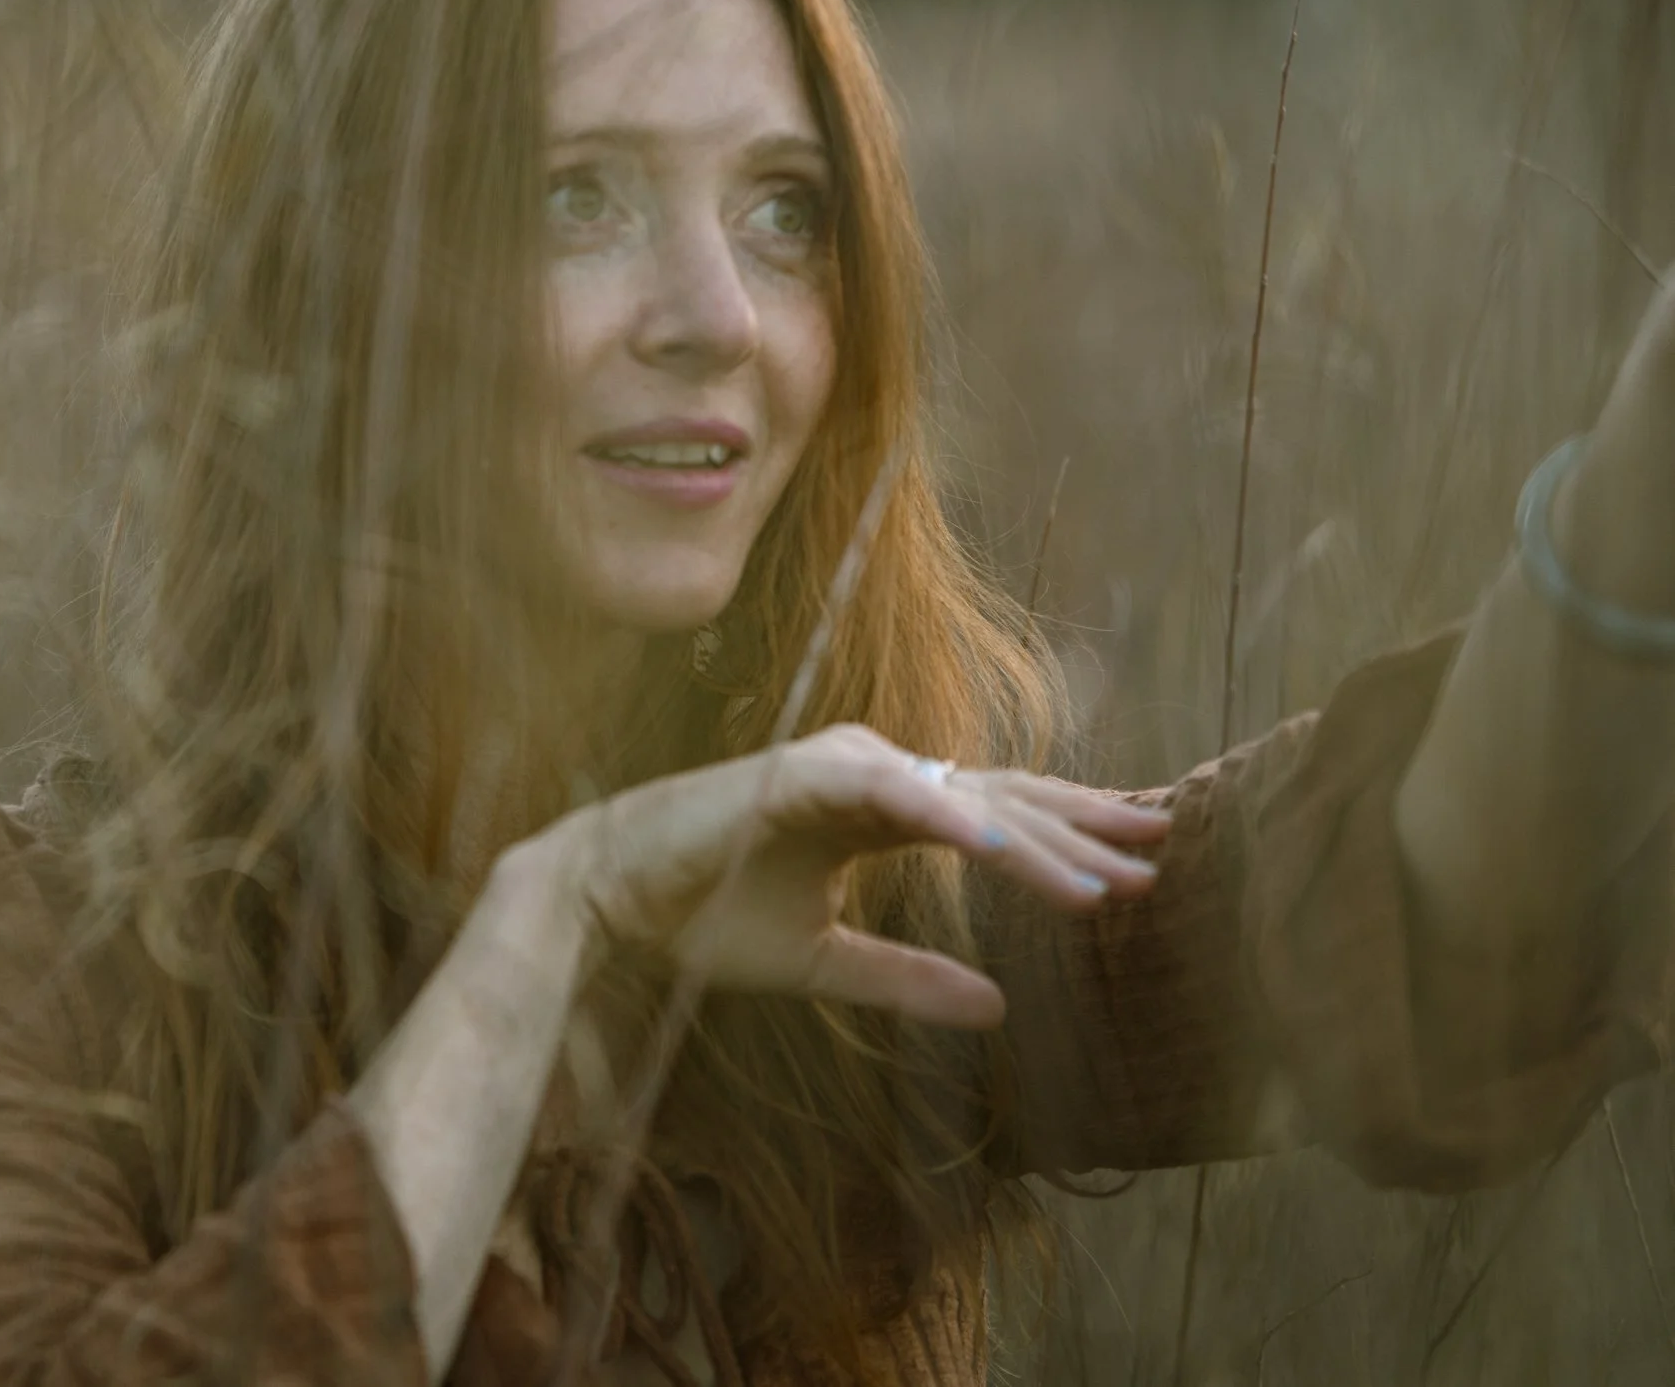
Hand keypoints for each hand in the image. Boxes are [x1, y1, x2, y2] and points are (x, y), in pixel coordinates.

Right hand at [534, 725, 1170, 1028]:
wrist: (610, 896)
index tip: (1139, 868)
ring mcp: (838, 766)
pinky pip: (894, 797)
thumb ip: (907, 979)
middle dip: (1083, 829)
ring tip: (1107, 883)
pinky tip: (1005, 851)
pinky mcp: (801, 773)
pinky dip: (952, 821)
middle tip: (1165, 851)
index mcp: (874, 806)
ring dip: (1036, 843)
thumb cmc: (701, 916)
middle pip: (998, 799)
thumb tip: (1000, 1008)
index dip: (1065, 842)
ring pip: (961, 801)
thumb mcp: (822, 963)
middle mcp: (867, 773)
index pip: (991, 817)